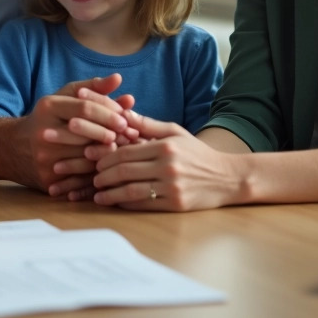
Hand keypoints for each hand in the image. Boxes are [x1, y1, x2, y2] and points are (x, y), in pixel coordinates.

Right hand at [21, 74, 136, 198]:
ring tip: (123, 150)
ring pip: (84, 157)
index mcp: (48, 106)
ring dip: (107, 154)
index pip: (85, 107)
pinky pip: (79, 176)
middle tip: (129, 135)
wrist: (14, 148)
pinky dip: (97, 171)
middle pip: (86, 133)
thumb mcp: (65, 98)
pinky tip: (109, 166)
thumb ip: (92, 88)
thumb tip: (118, 78)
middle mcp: (43, 131)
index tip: (125, 119)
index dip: (109, 113)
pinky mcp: (47, 178)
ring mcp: (44, 157)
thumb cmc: (49, 118)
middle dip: (111, 133)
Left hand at [91, 111, 248, 210]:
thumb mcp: (175, 133)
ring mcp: (172, 186)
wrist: (226, 177)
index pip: (127, 152)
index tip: (94, 159)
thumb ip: (148, 125)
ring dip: (110, 193)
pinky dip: (126, 204)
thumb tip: (123, 112)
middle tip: (91, 177)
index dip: (106, 157)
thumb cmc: (197, 153)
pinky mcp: (175, 204)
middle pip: (125, 171)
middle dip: (104, 175)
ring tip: (97, 193)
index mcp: (165, 147)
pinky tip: (115, 202)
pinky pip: (144, 204)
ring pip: (131, 190)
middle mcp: (168, 166)